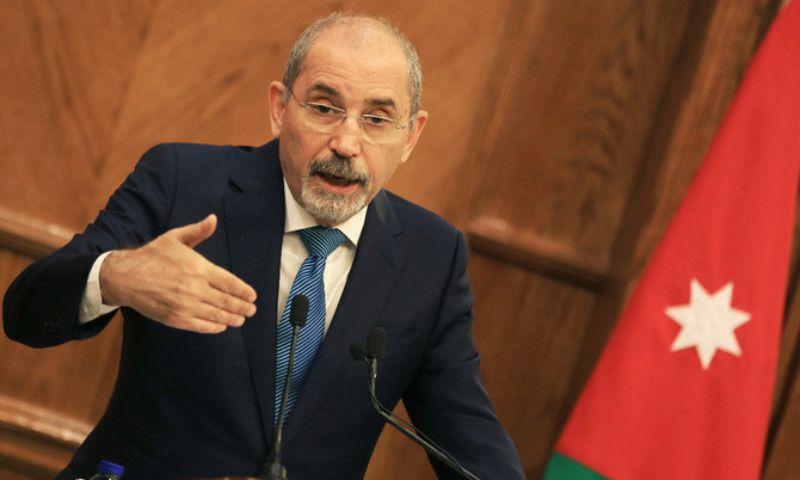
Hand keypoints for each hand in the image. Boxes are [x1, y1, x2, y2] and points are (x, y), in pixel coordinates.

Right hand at [99, 214, 256, 332]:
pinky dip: (214, 326)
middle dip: (242, 307)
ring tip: (240, 319)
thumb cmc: (151, 256)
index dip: (244, 291)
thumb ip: (197, 231)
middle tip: (251, 310)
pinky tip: (221, 325)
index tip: (252, 296)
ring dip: (232, 318)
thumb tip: (213, 219)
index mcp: (198, 268)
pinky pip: (200, 325)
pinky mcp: (175, 318)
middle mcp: (195, 288)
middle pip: (227, 301)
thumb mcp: (175, 238)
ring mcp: (185, 304)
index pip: (230, 282)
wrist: (124, 276)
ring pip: (216, 315)